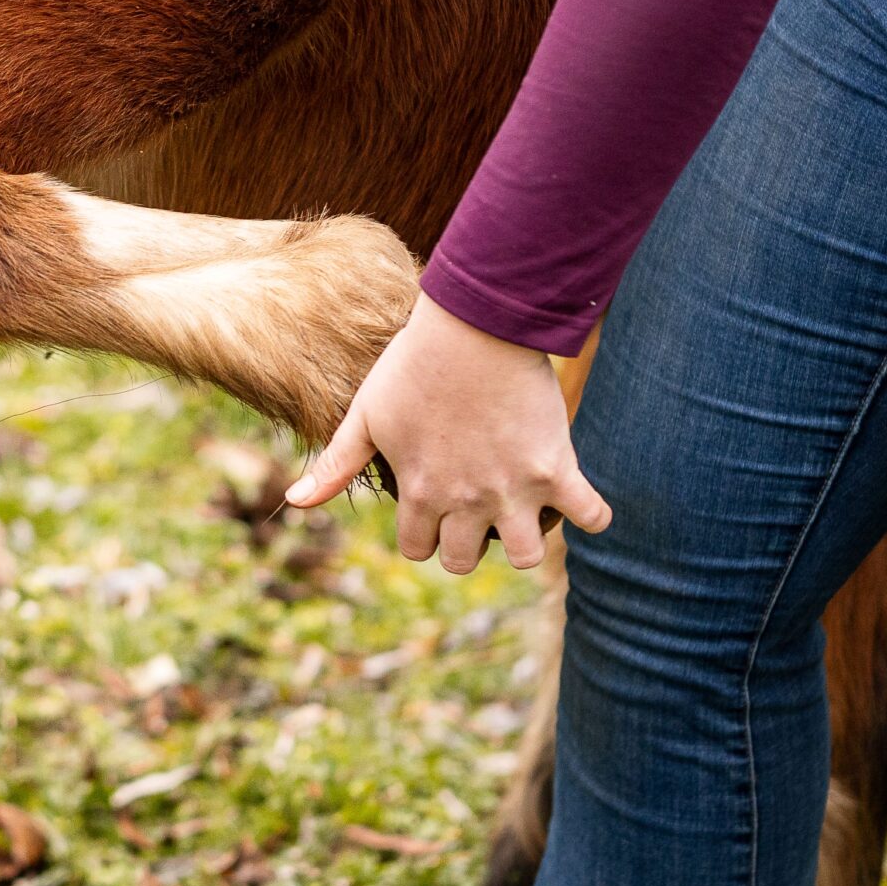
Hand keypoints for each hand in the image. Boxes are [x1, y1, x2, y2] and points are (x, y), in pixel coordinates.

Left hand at [285, 295, 611, 570]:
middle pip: (464, 561)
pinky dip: (592, 515)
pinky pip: (590, 514)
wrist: (474, 324)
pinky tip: (581, 502)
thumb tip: (294, 504)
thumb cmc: (413, 364)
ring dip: (524, 542)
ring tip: (523, 512)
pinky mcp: (557, 468)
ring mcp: (514, 489)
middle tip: (474, 507)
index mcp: (421, 493)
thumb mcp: (365, 415)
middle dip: (465, 543)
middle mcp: (466, 502)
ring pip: (524, 556)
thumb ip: (336, 464)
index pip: (417, 549)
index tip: (432, 508)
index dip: (422, 533)